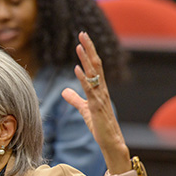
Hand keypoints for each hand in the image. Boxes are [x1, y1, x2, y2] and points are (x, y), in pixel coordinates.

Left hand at [62, 31, 130, 173]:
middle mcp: (101, 89)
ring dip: (86, 60)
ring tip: (79, 46)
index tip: (82, 39)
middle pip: (95, 64)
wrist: (111, 142)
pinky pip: (89, 90)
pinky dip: (83, 79)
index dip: (88, 52)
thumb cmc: (99, 126)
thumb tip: (64, 90)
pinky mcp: (96, 107)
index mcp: (99, 88)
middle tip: (82, 33)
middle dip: (89, 48)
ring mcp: (100, 97)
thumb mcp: (84, 109)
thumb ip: (75, 99)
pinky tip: (76, 69)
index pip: (94, 66)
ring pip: (94, 74)